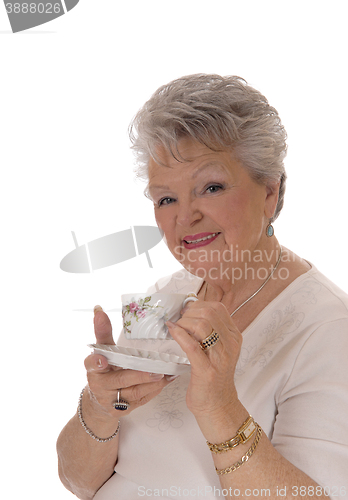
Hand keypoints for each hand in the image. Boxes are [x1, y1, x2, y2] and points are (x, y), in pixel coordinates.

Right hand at [84, 306, 172, 419]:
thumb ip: (103, 331)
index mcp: (94, 369)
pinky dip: (154, 390)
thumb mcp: (102, 351)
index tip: (102, 360)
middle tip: (155, 370)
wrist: (100, 402)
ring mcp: (111, 400)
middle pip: (120, 380)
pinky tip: (166, 381)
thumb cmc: (104, 370)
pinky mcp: (123, 411)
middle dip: (139, 375)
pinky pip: (141, 400)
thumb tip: (99, 309)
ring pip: (134, 392)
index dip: (96, 362)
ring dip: (151, 383)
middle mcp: (100, 386)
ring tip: (165, 374)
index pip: (92, 364)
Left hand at [166, 300, 241, 420]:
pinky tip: (172, 331)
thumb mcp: (218, 349)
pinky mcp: (207, 370)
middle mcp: (230, 344)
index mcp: (234, 336)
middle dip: (189, 313)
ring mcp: (220, 357)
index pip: (218, 308)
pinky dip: (179, 335)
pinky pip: (191, 346)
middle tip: (179, 321)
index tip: (186, 312)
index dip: (199, 305)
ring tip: (176, 328)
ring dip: (183, 323)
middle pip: (209, 313)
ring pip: (201, 325)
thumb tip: (190, 310)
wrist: (218, 405)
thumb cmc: (213, 376)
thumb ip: (210, 331)